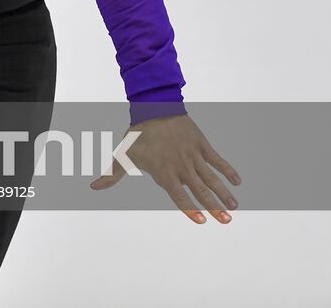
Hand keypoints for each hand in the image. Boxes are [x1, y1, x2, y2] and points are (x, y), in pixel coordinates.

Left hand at [90, 113, 240, 223]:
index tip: (203, 222)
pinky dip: (228, 170)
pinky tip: (237, 182)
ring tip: (234, 207)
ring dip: (224, 193)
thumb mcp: (122, 155)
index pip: (179, 196)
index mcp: (164, 173)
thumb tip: (93, 187)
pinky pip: (218, 160)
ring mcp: (193, 156)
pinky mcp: (202, 144)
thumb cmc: (137, 135)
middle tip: (227, 220)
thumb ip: (111, 175)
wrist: (153, 107)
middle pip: (200, 190)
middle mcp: (181, 167)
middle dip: (214, 207)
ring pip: (212, 178)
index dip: (190, 210)